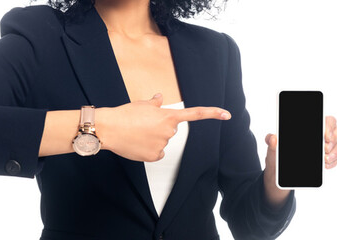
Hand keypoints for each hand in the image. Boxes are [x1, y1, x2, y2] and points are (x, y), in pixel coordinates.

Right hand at [96, 93, 230, 161]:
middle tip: (142, 125)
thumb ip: (155, 103)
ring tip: (137, 134)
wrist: (109, 129)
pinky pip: (157, 153)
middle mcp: (169, 131)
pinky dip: (149, 150)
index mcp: (168, 116)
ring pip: (163, 142)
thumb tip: (160, 98)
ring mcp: (163, 144)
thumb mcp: (142, 104)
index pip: (195, 114)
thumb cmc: (124, 115)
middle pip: (170, 130)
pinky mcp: (155, 156)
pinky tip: (138, 145)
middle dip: (160, 127)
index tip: (227, 115)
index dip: (212, 113)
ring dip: (153, 139)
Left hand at [262, 116, 336, 208]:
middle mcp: (322, 133)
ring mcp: (328, 146)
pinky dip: (334, 161)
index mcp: (310, 127)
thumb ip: (270, 142)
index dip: (329, 125)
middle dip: (335, 138)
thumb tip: (273, 138)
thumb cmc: (277, 156)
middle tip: (325, 148)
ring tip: (324, 159)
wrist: (279, 176)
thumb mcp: (271, 150)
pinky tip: (325, 166)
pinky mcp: (329, 158)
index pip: (326, 119)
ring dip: (336, 151)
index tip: (325, 135)